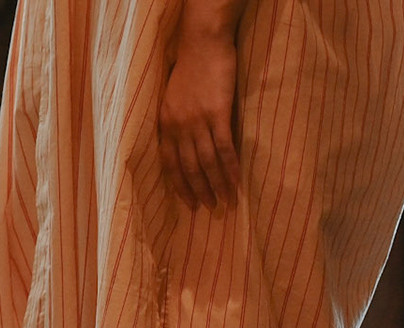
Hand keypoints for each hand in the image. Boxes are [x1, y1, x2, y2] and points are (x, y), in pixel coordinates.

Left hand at [159, 30, 241, 210]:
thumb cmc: (191, 66)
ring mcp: (197, 121)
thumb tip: (186, 145)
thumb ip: (177, 122)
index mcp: (166, 122)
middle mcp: (178, 125)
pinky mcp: (218, 114)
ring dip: (217, 186)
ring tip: (226, 202)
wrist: (203, 42)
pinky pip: (224, 149)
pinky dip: (231, 168)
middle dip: (199, 191)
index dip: (179, 185)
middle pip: (189, 167)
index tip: (188, 203)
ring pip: (207, 163)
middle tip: (210, 209)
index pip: (169, 163)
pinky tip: (237, 182)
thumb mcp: (173, 96)